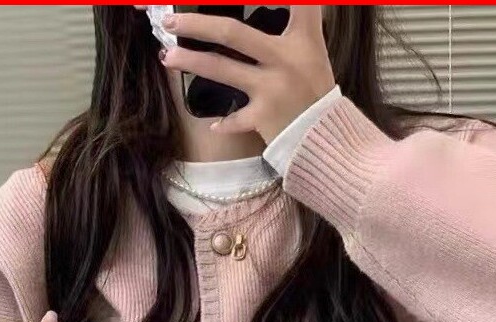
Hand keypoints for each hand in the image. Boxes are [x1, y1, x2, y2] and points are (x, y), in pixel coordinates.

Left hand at [159, 7, 334, 143]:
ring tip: (168, 57)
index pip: (294, 2)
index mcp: (301, 39)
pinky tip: (212, 125)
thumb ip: (299, 23)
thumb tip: (291, 6)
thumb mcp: (312, 51)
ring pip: (222, 70)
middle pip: (232, 33)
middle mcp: (283, 60)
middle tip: (170, 22)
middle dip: (198, 25)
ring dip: (192, 62)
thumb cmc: (317, 91)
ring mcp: (270, 89)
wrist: (327, 136)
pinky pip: (235, 119)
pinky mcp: (263, 117)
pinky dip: (224, 123)